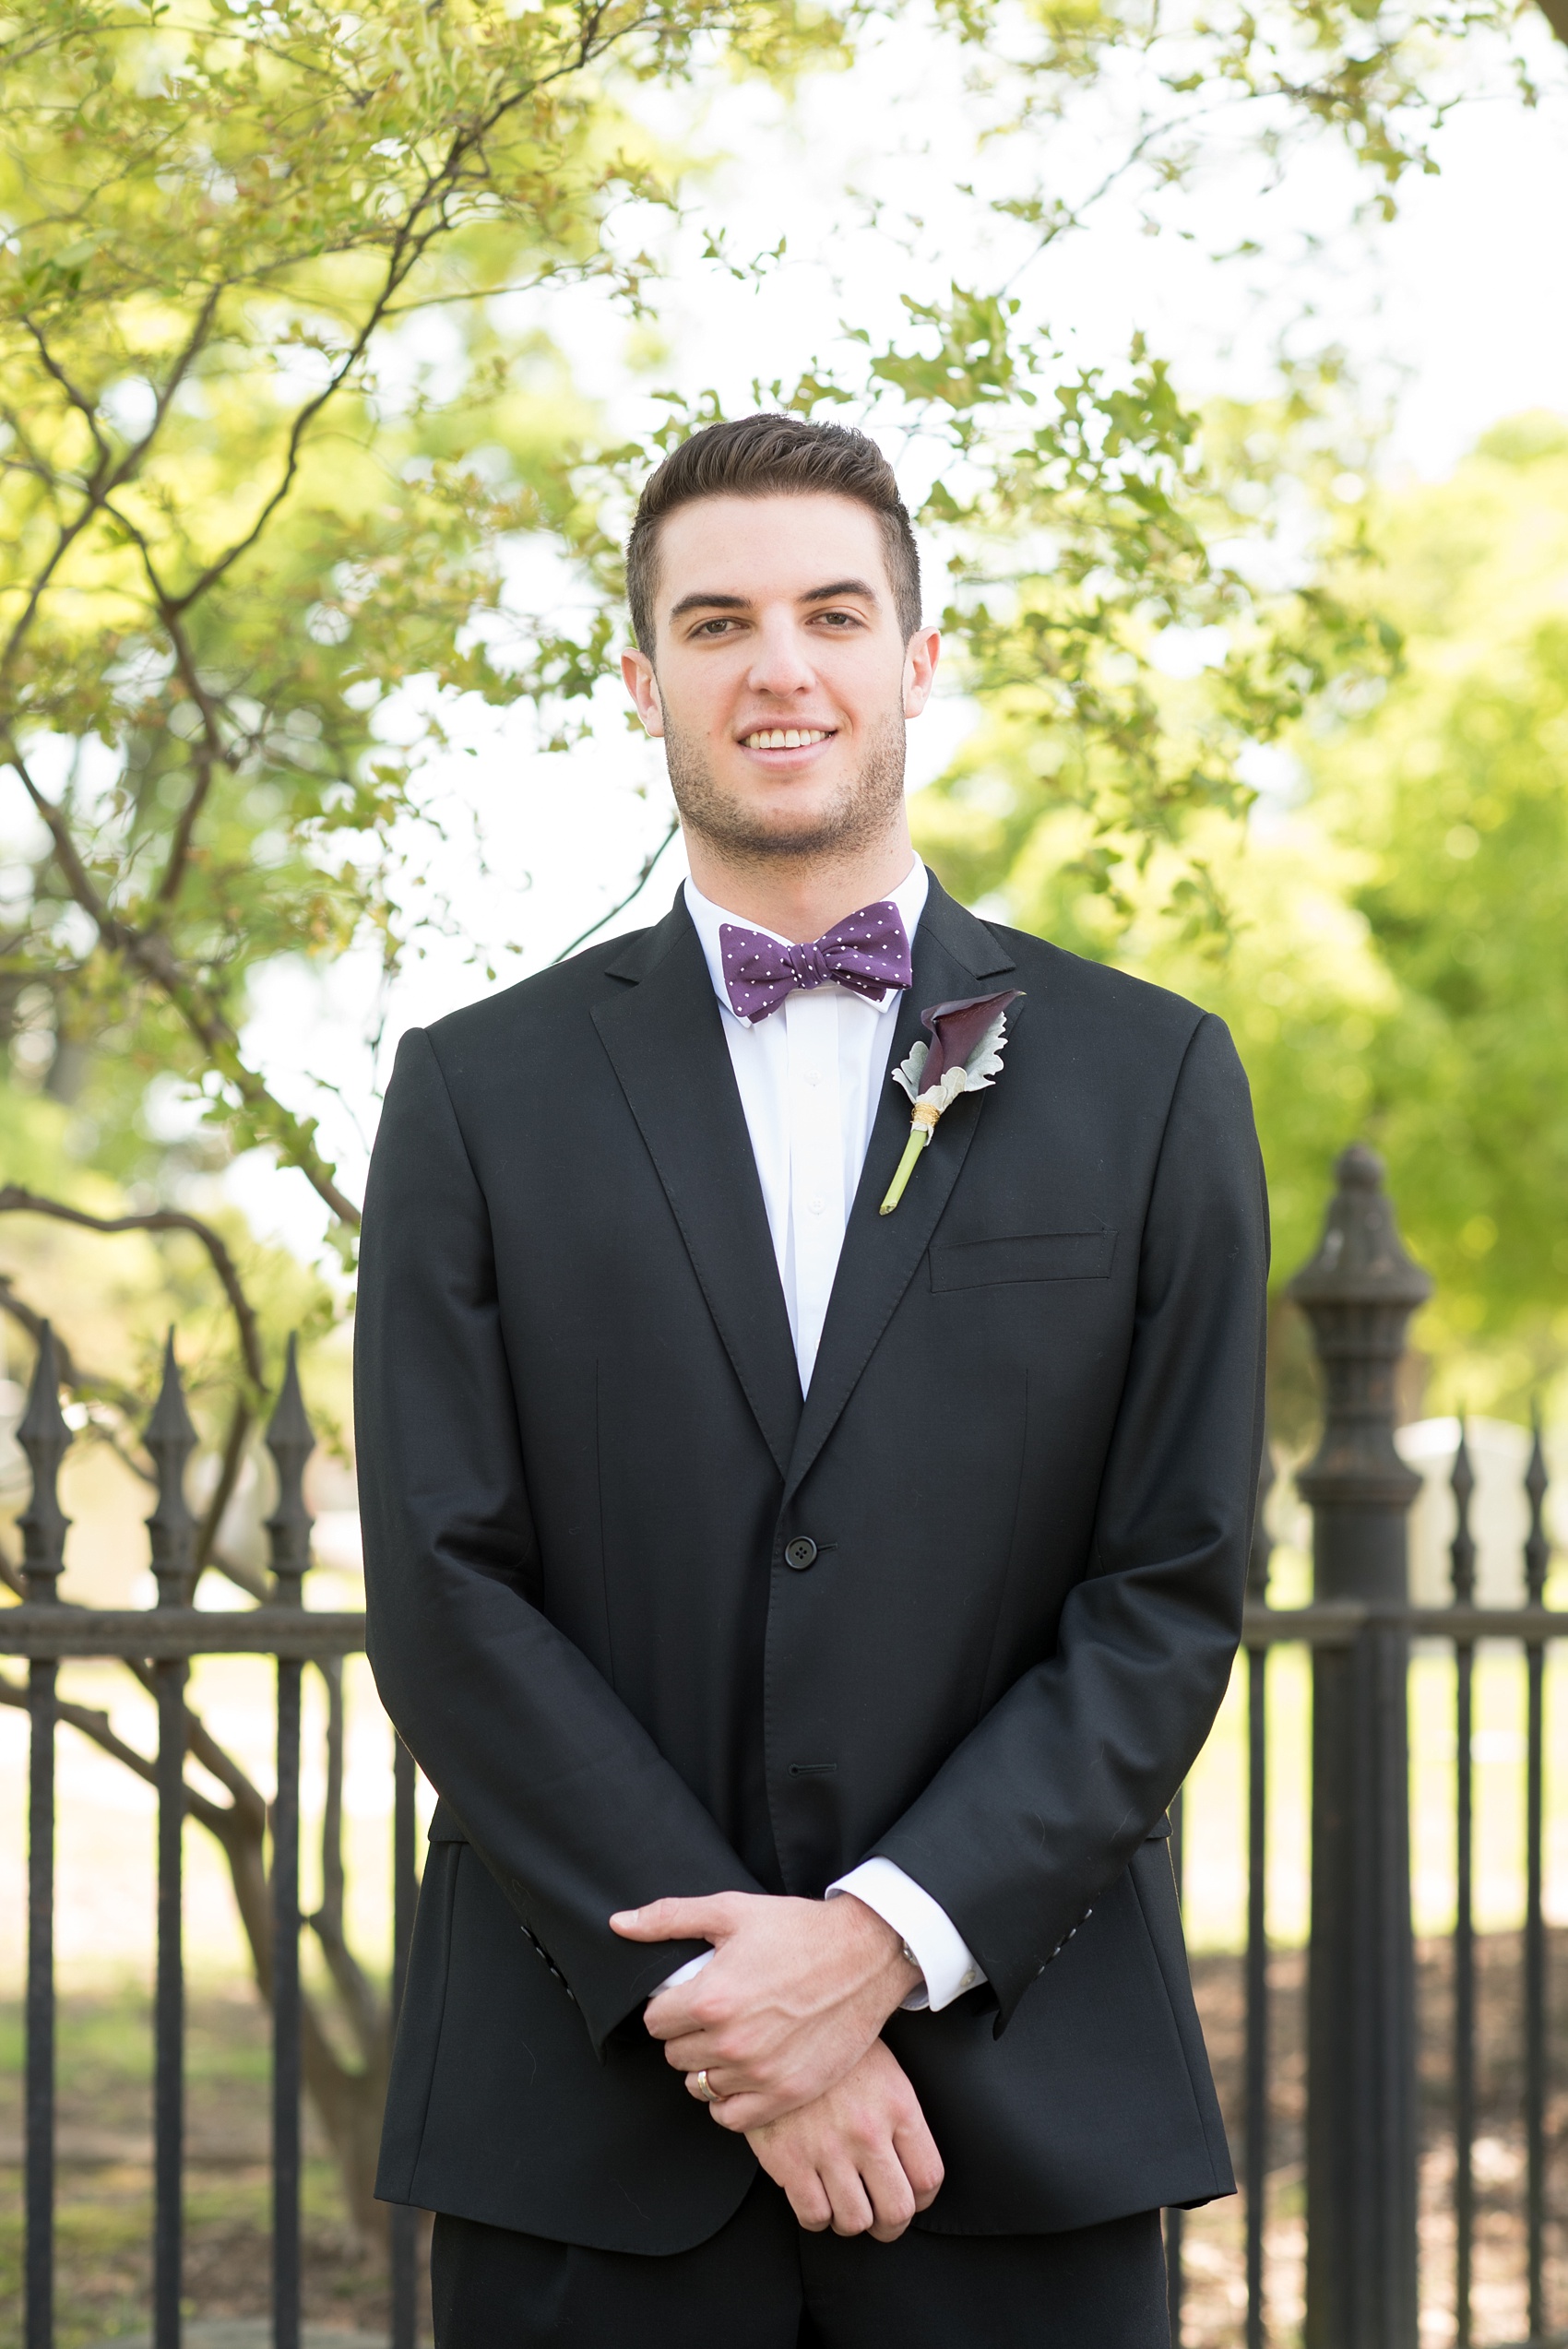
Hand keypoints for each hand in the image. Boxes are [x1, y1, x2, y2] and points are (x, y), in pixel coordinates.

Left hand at [609, 1890, 920, 2128]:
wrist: (866, 1955)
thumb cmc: (798, 1930)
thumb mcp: (731, 1911)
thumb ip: (668, 1919)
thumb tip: (619, 1924)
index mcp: (711, 1998)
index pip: (654, 2023)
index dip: (669, 2006)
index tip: (691, 1995)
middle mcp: (731, 2043)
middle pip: (675, 2056)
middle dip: (687, 2034)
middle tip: (716, 2014)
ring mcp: (761, 2074)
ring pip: (700, 2087)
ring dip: (709, 2065)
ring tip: (733, 2039)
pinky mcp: (787, 2094)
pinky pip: (731, 2117)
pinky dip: (730, 2099)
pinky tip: (744, 2071)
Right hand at [745, 2040, 943, 2241]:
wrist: (776, 2030)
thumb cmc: (833, 2050)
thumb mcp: (884, 2069)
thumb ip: (901, 2116)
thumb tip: (912, 2163)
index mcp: (898, 2106)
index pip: (928, 2178)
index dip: (921, 2199)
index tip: (910, 2198)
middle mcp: (867, 2131)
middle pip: (896, 2210)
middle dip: (890, 2225)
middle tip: (880, 2218)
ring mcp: (827, 2148)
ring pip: (854, 2221)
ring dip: (851, 2220)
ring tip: (845, 2205)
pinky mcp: (789, 2160)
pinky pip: (813, 2215)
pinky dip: (817, 2217)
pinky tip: (816, 2198)